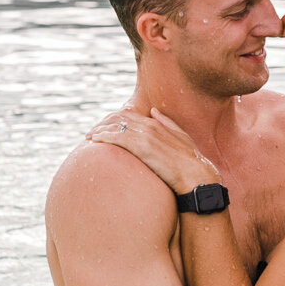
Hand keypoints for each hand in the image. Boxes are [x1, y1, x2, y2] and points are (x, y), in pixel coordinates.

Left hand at [86, 108, 218, 197]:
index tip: (103, 126)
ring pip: (115, 126)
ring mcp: (145, 135)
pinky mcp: (141, 146)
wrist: (195, 174)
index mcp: (156, 123)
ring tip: (89, 136)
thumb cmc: (190, 160)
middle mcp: (149, 125)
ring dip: (99, 130)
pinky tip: (95, 140)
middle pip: (119, 118)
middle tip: (92, 132)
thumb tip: (153, 111)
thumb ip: (166, 122)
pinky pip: (117, 137)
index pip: (128, 115)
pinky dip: (103, 136)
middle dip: (103, 123)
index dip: (113, 120)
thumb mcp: (180, 136)